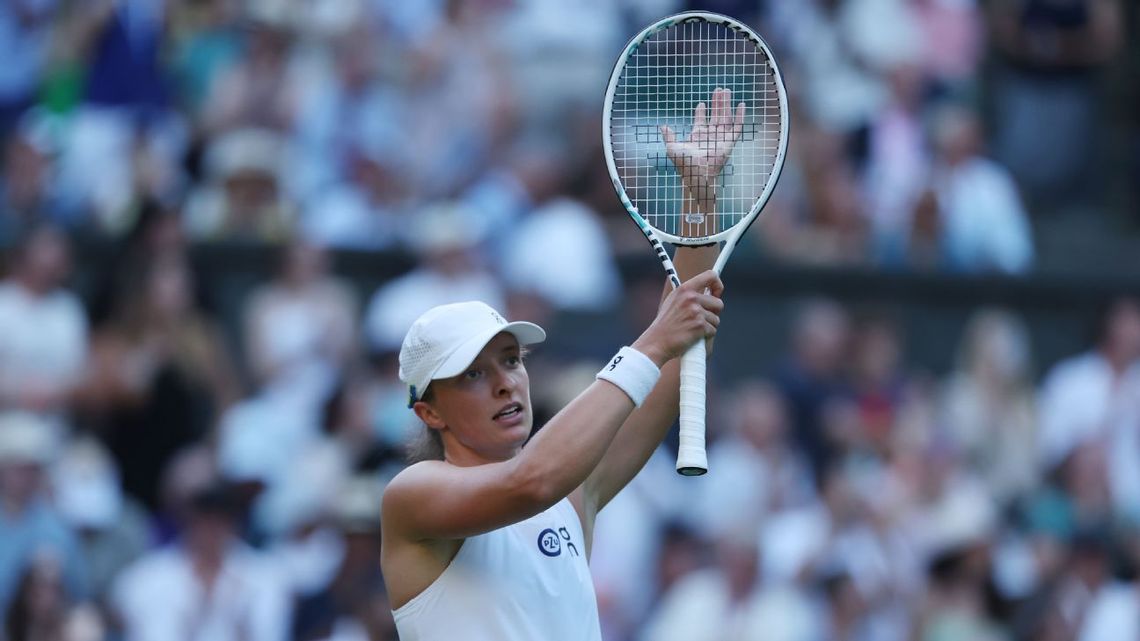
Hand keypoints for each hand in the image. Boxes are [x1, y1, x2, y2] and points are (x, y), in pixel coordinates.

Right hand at [634, 270, 723, 365]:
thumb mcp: (673, 301)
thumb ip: (690, 295)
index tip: (716, 294)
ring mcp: (696, 311)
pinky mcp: (699, 325)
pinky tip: (693, 336)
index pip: (711, 276)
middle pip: (718, 303)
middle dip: (713, 313)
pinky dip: (706, 336)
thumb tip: (710, 293)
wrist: (656, 342)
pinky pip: (713, 330)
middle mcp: (691, 297)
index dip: (718, 285)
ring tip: (692, 329)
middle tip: (702, 319)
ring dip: (708, 326)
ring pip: (716, 319)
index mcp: (685, 288)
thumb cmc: (665, 324)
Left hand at [659, 88, 745, 215]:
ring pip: (725, 117)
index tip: (701, 103)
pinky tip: (741, 105)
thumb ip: (668, 136)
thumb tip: (662, 126)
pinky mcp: (729, 142)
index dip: (700, 111)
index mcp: (697, 136)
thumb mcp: (672, 147)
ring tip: (727, 91)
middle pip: (715, 115)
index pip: (700, 120)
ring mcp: (720, 138)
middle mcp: (709, 135)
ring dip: (726, 104)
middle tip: (719, 89)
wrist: (697, 173)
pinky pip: (737, 127)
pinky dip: (740, 116)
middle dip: (717, 102)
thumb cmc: (684, 164)